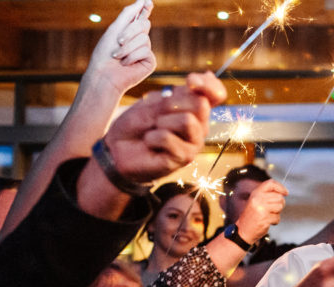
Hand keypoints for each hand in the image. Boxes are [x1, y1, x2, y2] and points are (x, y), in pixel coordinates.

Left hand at [84, 0, 155, 96]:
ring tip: (118, 57)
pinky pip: (146, 51)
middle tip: (118, 41)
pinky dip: (132, 56)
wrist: (105, 74)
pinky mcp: (150, 61)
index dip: (145, 8)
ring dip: (127, 47)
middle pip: (143, 24)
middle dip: (129, 31)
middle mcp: (139, 40)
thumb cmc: (105, 53)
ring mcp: (146, 50)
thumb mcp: (115, 29)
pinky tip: (126, 64)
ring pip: (144, 39)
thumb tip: (142, 0)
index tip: (148, 0)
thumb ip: (128, 14)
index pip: (140, 17)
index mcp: (129, 31)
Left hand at [103, 71, 226, 182]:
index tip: (190, 81)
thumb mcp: (152, 104)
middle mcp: (200, 126)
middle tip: (155, 116)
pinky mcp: (184, 158)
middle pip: (201, 104)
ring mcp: (194, 143)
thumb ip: (176, 98)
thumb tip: (203, 83)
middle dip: (171, 105)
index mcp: (194, 109)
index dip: (208, 85)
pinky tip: (149, 143)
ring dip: (161, 122)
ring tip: (152, 130)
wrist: (117, 149)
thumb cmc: (136, 125)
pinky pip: (169, 138)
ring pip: (187, 121)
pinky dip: (152, 137)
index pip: (216, 94)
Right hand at [236, 179, 286, 243]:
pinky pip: (277, 218)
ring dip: (277, 213)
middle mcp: (258, 199)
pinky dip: (275, 221)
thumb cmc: (252, 215)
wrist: (243, 230)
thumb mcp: (256, 201)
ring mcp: (261, 209)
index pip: (270, 183)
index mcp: (256, 193)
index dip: (280, 187)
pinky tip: (267, 222)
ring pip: (280, 206)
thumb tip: (283, 192)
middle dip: (279, 204)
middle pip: (279, 197)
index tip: (286, 192)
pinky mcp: (264, 218)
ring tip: (268, 215)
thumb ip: (267, 195)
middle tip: (272, 209)